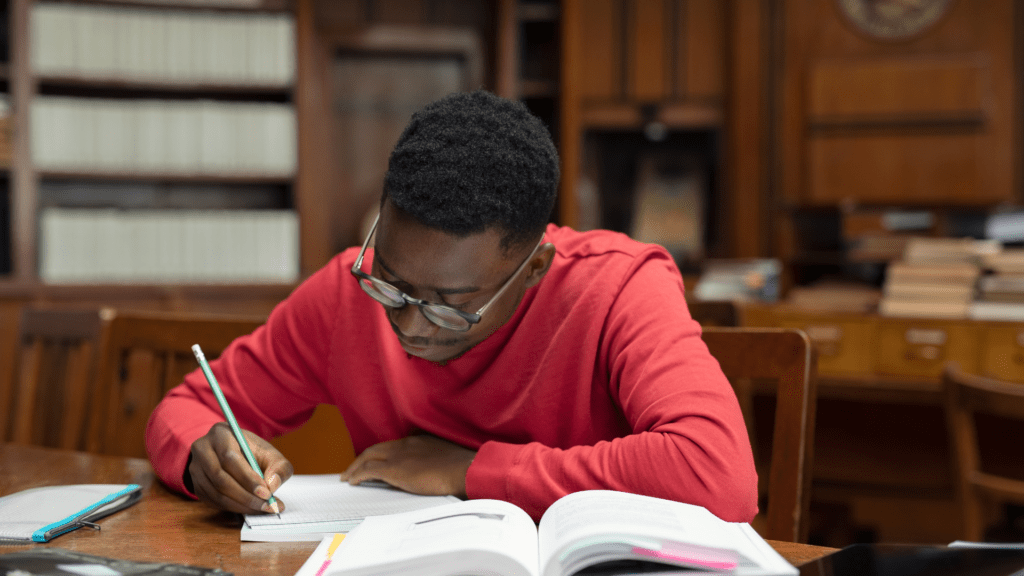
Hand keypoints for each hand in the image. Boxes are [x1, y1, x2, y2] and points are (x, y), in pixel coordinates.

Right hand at [188, 422, 293, 513]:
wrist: (233, 452)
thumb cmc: (253, 453)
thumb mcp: (270, 454)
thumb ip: (279, 467)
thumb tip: (273, 485)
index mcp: (221, 434)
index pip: (230, 458)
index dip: (248, 478)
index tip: (267, 493)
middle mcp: (203, 450)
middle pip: (221, 478)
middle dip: (246, 496)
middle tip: (267, 505)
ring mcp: (196, 469)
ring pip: (216, 493)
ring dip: (242, 505)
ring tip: (263, 508)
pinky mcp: (196, 485)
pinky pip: (213, 502)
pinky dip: (234, 508)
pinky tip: (250, 508)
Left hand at [339, 435, 475, 497]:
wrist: (464, 469)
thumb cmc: (461, 467)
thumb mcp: (444, 459)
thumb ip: (431, 461)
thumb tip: (424, 474)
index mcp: (418, 441)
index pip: (392, 446)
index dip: (380, 454)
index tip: (374, 461)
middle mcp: (406, 444)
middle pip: (375, 449)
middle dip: (361, 458)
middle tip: (353, 468)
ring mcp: (399, 455)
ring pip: (368, 456)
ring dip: (356, 467)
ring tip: (348, 476)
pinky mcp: (395, 469)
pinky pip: (369, 470)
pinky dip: (358, 475)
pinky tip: (353, 482)